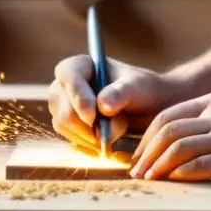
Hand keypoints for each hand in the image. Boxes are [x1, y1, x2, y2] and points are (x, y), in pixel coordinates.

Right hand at [48, 55, 175, 150]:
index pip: (68, 75)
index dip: (78, 97)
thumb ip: (120, 93)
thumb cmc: (142, 89)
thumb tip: (102, 106)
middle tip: (119, 126)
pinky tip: (110, 140)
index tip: (92, 117)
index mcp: (81, 65)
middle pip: (63, 108)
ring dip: (92, 135)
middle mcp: (66, 85)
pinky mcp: (68, 127)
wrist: (147, 108)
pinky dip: (90, 144)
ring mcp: (63, 107)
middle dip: (89, 125)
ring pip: (65, 127)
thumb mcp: (137, 87)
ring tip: (121, 127)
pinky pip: (72, 139)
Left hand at [128, 92, 210, 183]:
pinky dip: (181, 173)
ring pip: (179, 147)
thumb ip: (202, 122)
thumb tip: (167, 143)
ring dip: (158, 166)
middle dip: (146, 153)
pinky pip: (200, 164)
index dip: (146, 138)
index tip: (138, 157)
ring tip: (149, 180)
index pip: (166, 116)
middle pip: (168, 131)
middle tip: (137, 172)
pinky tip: (172, 181)